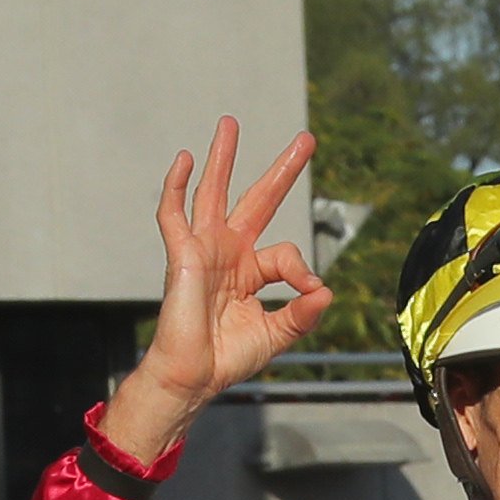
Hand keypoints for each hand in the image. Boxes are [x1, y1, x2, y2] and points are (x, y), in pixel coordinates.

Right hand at [101, 116, 329, 464]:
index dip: (301, 269)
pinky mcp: (182, 254)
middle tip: (305, 140)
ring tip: (230, 124)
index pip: (284, 253)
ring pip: (214, 193)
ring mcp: (204, 249)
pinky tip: (186, 159)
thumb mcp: (276, 336)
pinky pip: (173, 213)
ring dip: (222, 158)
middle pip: (257, 200)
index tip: (311, 290)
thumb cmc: (228, 359)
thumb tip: (326, 290)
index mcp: (251, 272)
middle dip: (281, 171)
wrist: (194, 376)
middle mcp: (229, 253)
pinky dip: (177, 185)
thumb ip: (301, 314)